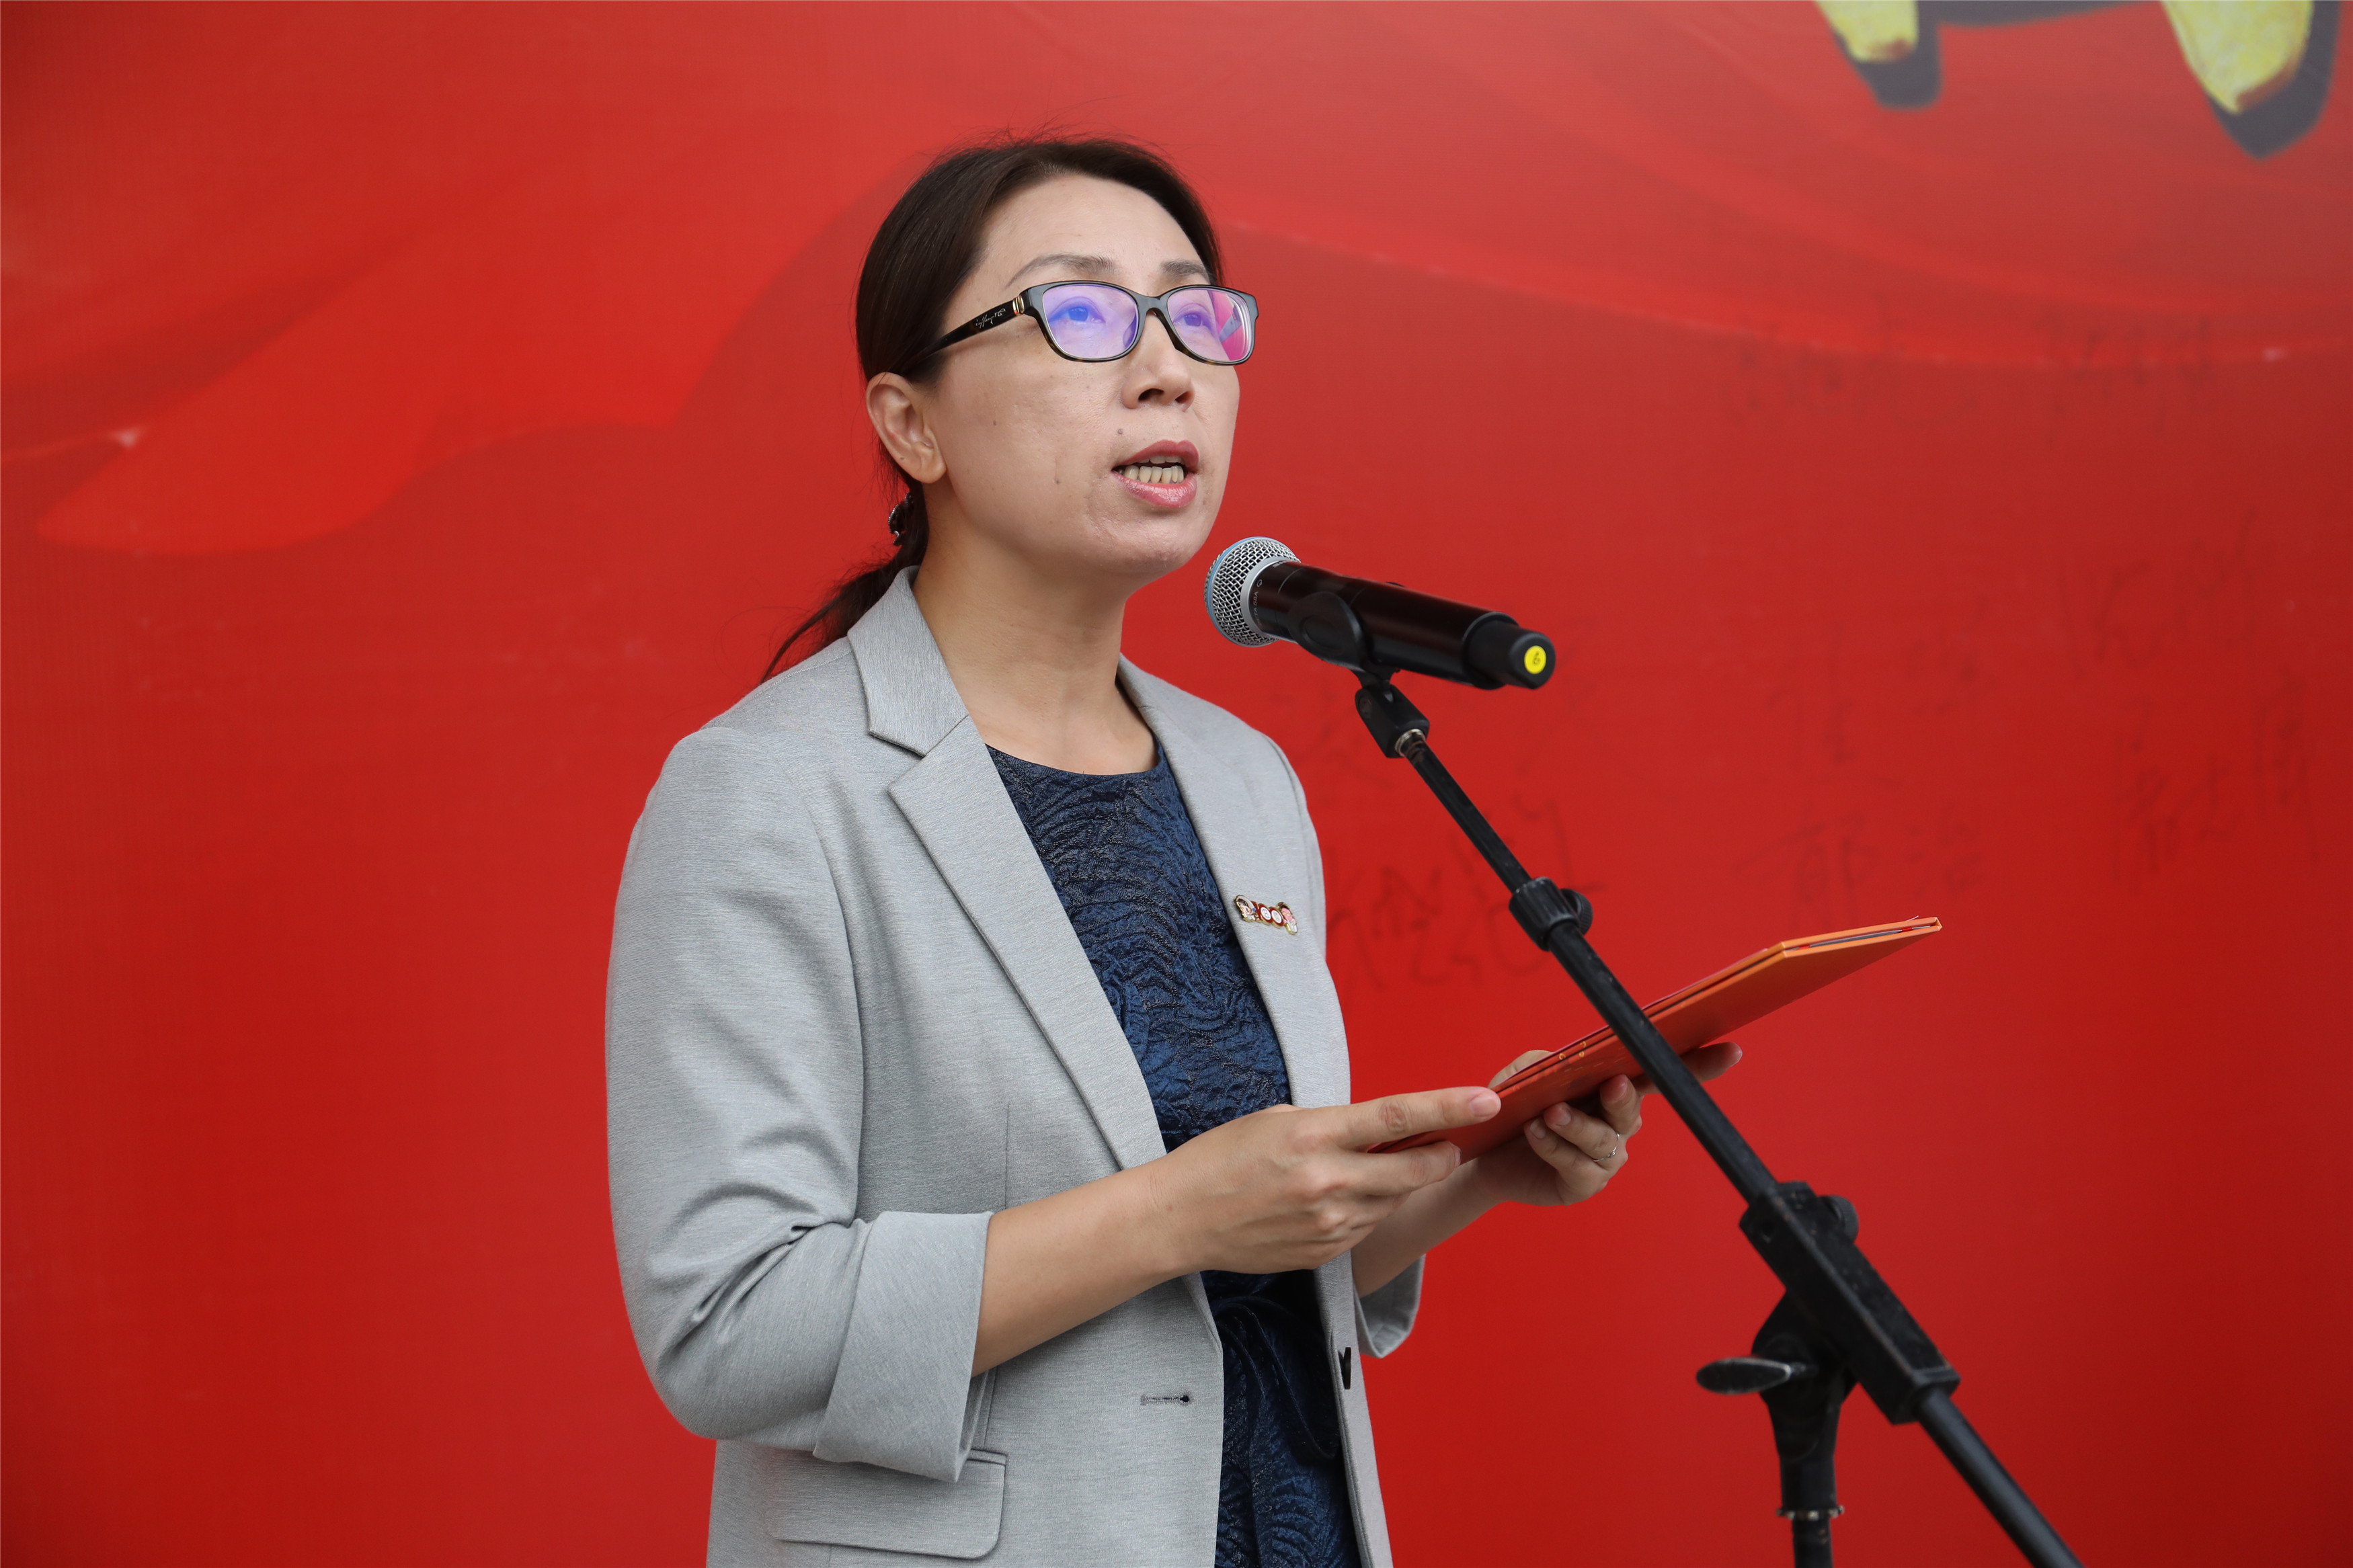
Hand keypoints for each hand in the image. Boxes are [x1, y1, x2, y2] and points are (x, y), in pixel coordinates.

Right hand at [1144, 1087, 1501, 1275]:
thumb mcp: (1279, 1119)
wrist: (1182, 1218)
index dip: (1448, 1107)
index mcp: (1314, 1134)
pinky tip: (1331, 1198)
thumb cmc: (1224, 1157)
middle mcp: (1328, 1181)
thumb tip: (1385, 1130)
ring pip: (1393, 1200)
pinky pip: (1366, 1225)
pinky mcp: (1327, 1252)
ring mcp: (1329, 1222)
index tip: (1485, 1101)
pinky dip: (1365, 1208)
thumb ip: (1336, 1125)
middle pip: (1415, 1169)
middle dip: (1441, 1154)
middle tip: (1450, 1143)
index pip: (1397, 1116)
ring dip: (1396, 1183)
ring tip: (1356, 1169)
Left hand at [1461, 1042, 1742, 1208]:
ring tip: (1550, 1115)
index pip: (1660, 1072)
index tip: (1729, 1051)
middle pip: (1635, 1107)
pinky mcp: (1584, 1184)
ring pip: (1605, 1139)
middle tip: (1612, 1087)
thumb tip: (1568, 1063)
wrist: (1486, 1153)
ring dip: (1577, 1124)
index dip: (1697, 1064)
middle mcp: (1618, 1122)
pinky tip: (1534, 1134)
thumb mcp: (1527, 1074)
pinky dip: (1554, 1147)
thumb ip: (1549, 1063)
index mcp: (1614, 1087)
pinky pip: (1578, 1166)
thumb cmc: (1515, 1106)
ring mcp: (1605, 1156)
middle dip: (1625, 1098)